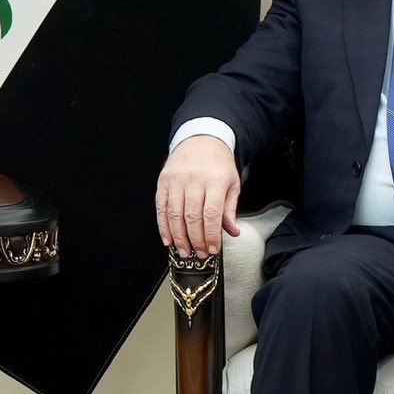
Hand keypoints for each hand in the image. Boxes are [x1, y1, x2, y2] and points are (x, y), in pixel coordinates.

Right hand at [155, 136, 240, 258]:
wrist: (201, 139)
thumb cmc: (218, 164)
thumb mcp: (232, 183)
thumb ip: (229, 209)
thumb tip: (232, 232)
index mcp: (214, 180)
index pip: (211, 214)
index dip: (211, 235)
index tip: (213, 250)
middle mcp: (193, 180)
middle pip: (192, 217)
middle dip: (195, 240)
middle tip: (199, 254)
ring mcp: (176, 180)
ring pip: (174, 214)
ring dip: (178, 237)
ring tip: (184, 251)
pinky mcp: (163, 181)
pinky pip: (161, 207)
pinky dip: (163, 226)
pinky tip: (168, 239)